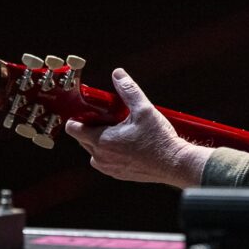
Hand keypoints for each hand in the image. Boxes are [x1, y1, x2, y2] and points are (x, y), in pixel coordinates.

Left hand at [63, 68, 212, 187]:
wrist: (174, 164)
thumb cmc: (159, 139)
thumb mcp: (144, 109)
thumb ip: (128, 90)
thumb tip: (117, 74)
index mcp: (102, 141)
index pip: (74, 129)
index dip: (77, 117)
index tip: (87, 110)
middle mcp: (101, 157)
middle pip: (83, 139)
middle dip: (91, 126)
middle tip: (109, 116)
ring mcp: (109, 168)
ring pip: (94, 151)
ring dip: (100, 140)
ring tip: (119, 129)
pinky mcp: (119, 174)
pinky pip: (106, 161)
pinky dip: (110, 151)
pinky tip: (128, 142)